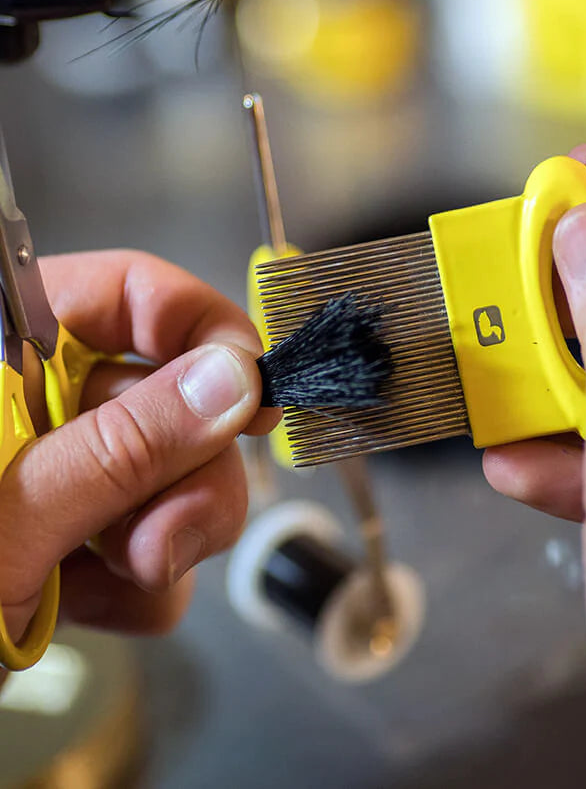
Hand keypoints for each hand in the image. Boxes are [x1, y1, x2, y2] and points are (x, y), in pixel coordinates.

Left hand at [0, 250, 277, 666]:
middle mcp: (35, 408)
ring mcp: (58, 472)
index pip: (122, 291)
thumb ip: (117, 450)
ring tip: (109, 579)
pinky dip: (143, 579)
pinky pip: (154, 534)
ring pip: (176, 469)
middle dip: (190, 467)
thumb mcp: (0, 527)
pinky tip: (87, 603)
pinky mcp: (75, 531)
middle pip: (168, 391)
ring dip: (170, 532)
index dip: (198, 327)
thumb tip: (229, 381)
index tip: (252, 390)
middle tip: (170, 535)